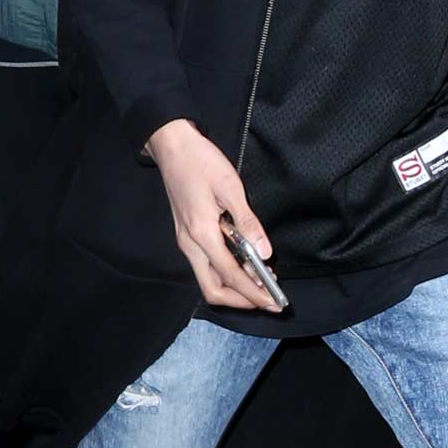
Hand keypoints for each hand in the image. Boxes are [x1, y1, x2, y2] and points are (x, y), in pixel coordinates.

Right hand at [146, 120, 280, 310]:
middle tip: (269, 298)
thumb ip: (248, 223)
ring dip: (235, 288)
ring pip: (209, 280)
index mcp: (201, 234)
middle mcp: (190, 244)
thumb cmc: (200, 162)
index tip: (275, 301)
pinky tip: (246, 264)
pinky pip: (207, 266)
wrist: (172, 146)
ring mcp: (186, 241)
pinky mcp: (188, 236)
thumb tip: (264, 252)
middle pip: (213, 290)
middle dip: (242, 300)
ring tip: (263, 282)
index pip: (230, 276)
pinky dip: (227, 274)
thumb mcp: (230, 187)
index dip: (254, 293)